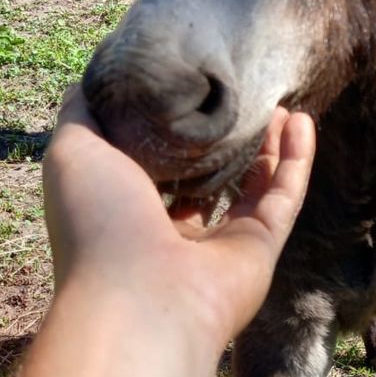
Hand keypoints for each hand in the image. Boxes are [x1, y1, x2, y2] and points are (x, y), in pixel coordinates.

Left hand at [42, 85, 314, 348]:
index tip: (189, 86)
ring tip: (279, 103)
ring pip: (253, 184)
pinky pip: (283, 196)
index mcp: (129, 209)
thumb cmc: (99, 222)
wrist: (138, 297)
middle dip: (226, 136)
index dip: (174, 126)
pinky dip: (296, 160)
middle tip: (241, 93)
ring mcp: (221, 242)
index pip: (156, 162)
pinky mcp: (261, 248)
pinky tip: (302, 122)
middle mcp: (174, 229)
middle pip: (210, 173)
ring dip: (268, 144)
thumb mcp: (73, 152)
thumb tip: (92, 79)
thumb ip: (81, 113)